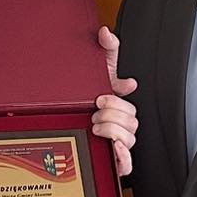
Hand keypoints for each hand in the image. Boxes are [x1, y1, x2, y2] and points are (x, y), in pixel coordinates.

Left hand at [94, 25, 137, 176]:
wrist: (65, 123)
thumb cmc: (84, 99)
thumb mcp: (96, 71)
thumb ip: (105, 49)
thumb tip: (106, 33)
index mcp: (119, 103)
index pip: (129, 99)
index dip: (118, 97)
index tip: (101, 95)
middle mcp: (122, 122)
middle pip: (131, 119)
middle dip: (112, 114)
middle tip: (95, 112)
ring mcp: (120, 141)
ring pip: (130, 138)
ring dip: (113, 130)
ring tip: (96, 126)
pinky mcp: (115, 160)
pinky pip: (128, 163)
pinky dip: (124, 156)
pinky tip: (115, 147)